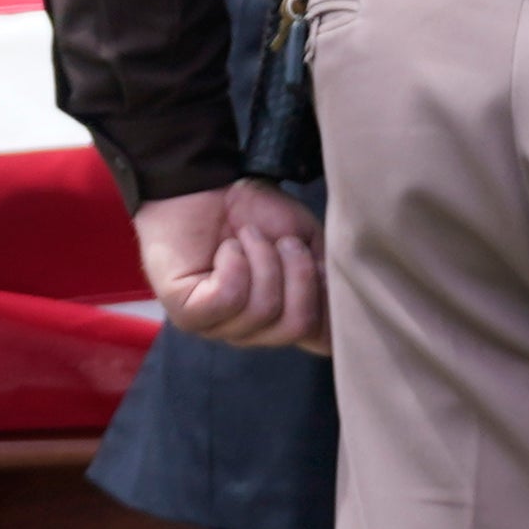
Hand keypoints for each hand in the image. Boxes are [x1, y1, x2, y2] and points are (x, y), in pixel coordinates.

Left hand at [138, 179, 327, 352]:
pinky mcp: (189, 315)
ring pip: (263, 309)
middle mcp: (256, 331)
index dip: (332, 306)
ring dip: (262, 258)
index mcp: (285, 318)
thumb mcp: (306, 241)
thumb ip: (326, 275)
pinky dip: (234, 262)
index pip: (323, 341)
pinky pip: (229, 298)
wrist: (206, 186)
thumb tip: (338, 304)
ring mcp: (221, 327)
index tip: (322, 267)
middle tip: (282, 242)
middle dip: (298, 272)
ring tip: (248, 237)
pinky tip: (226, 249)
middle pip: (298, 326)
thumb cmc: (254, 215)